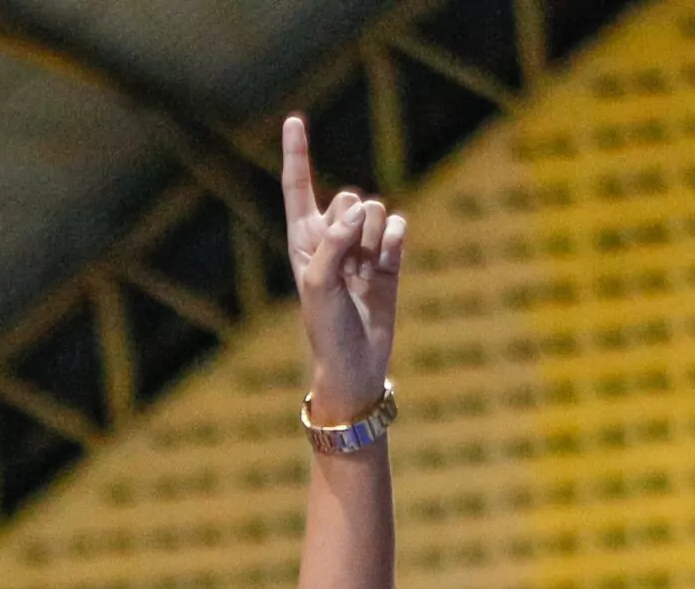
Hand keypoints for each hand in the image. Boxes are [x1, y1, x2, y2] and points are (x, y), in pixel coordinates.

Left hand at [281, 114, 407, 421]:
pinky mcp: (390, 260)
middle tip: (347, 264)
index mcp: (303, 239)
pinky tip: (389, 260)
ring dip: (374, 238)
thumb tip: (361, 207)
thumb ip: (334, 241)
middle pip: (349, 198)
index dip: (298, 154)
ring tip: (365, 272)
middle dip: (352, 225)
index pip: (298, 187)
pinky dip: (396, 240)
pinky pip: (398, 229)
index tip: (295, 119)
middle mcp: (331, 238)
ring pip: (377, 212)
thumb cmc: (325, 327)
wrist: (356, 363)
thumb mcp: (318, 283)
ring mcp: (362, 248)